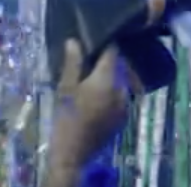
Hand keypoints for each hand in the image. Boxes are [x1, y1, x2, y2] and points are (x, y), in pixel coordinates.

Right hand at [41, 40, 136, 185]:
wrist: (74, 152)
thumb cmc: (66, 117)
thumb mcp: (66, 88)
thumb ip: (73, 63)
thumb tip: (74, 41)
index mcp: (107, 79)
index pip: (112, 51)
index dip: (105, 42)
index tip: (95, 37)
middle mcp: (122, 88)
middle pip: (118, 66)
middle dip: (107, 60)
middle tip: (89, 58)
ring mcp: (125, 104)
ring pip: (120, 81)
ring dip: (110, 76)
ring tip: (92, 76)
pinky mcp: (123, 116)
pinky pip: (121, 95)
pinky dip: (112, 91)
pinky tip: (97, 95)